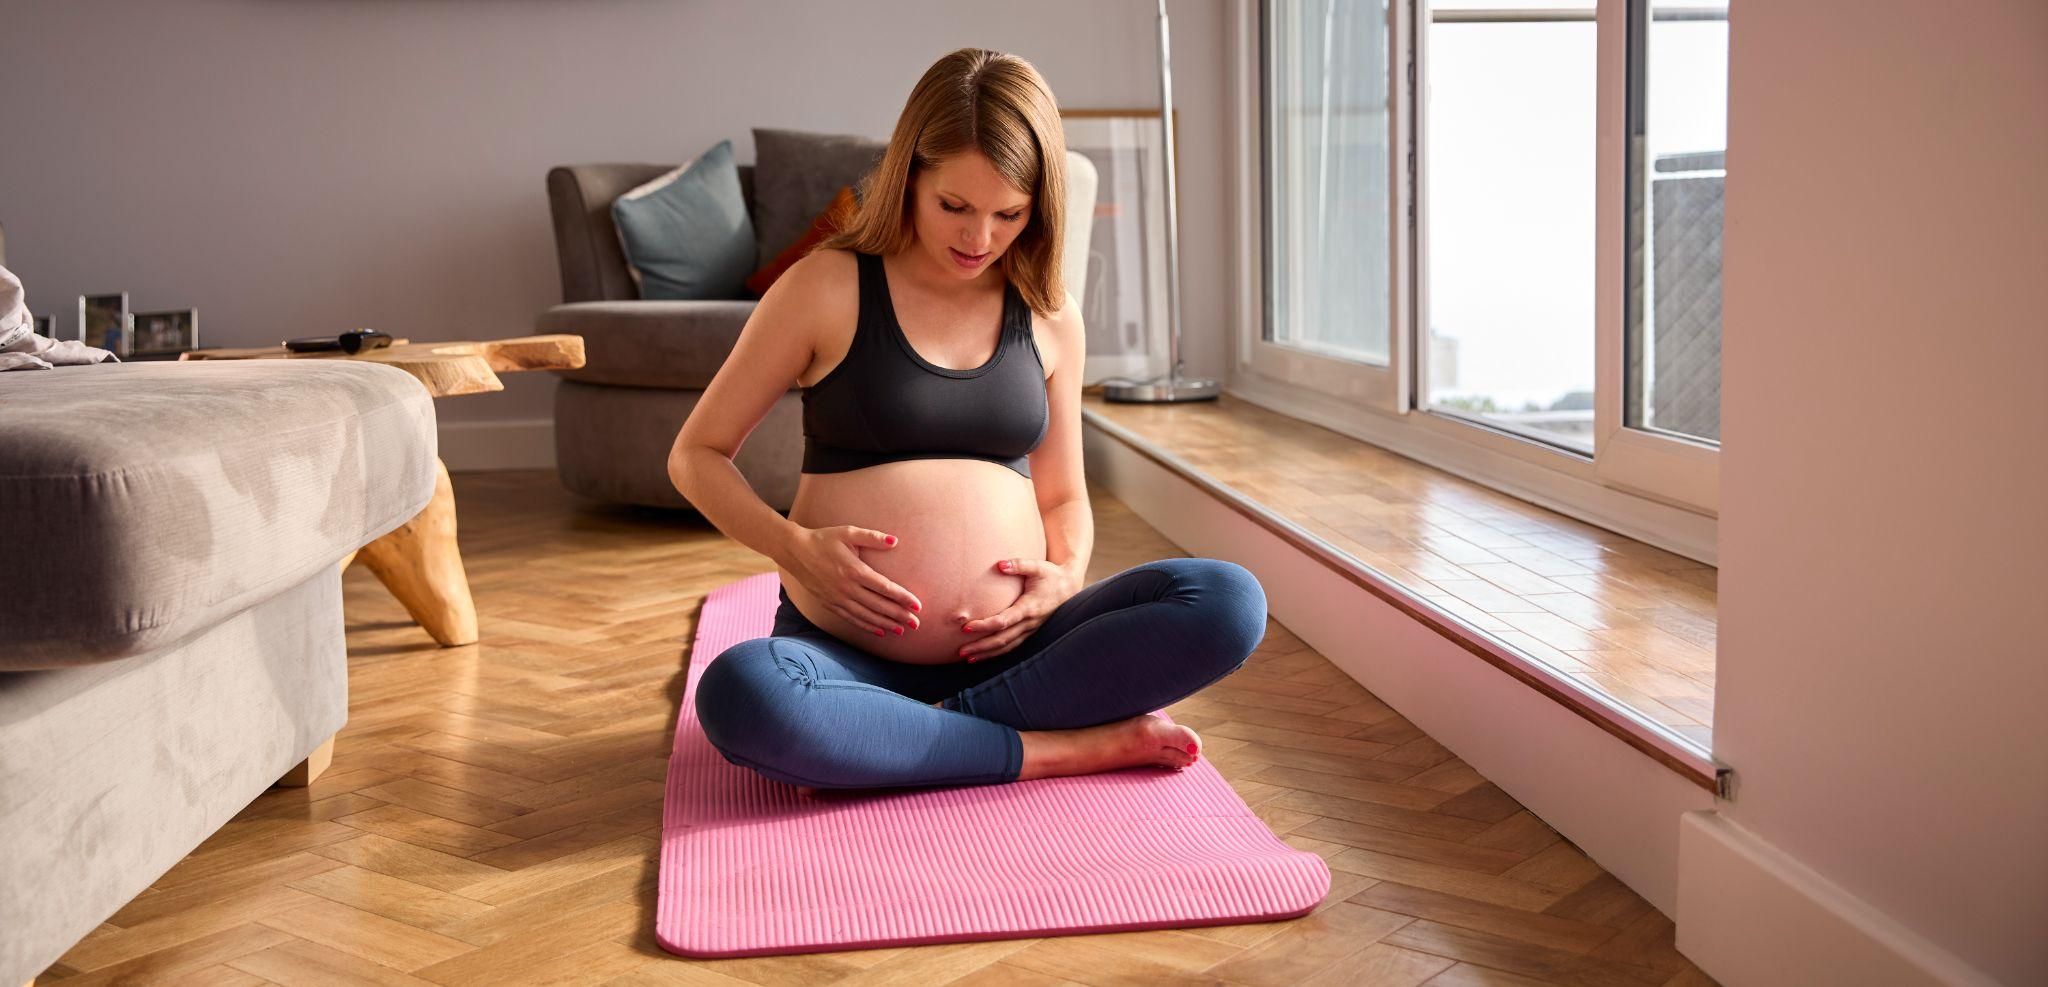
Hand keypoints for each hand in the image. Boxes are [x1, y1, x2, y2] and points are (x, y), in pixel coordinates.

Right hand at [783, 525, 922, 637]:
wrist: (795, 551)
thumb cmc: (824, 539)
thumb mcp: (848, 532)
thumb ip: (872, 537)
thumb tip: (895, 541)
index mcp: (854, 570)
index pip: (885, 588)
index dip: (903, 598)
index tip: (918, 606)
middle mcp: (847, 588)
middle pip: (879, 606)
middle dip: (899, 616)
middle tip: (917, 624)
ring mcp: (838, 598)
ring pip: (867, 615)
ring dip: (886, 624)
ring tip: (902, 630)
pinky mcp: (830, 604)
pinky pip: (852, 618)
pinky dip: (867, 626)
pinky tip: (879, 631)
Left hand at [958, 558, 1078, 661]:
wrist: (1070, 588)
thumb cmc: (1051, 575)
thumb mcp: (1038, 566)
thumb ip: (1019, 564)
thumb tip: (1000, 564)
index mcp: (1029, 608)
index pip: (1003, 621)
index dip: (984, 626)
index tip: (966, 627)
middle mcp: (1029, 623)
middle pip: (1002, 640)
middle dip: (981, 647)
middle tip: (960, 651)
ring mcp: (1030, 630)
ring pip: (1007, 647)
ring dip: (987, 654)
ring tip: (967, 658)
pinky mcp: (1030, 633)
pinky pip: (1012, 646)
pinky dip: (996, 653)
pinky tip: (983, 655)